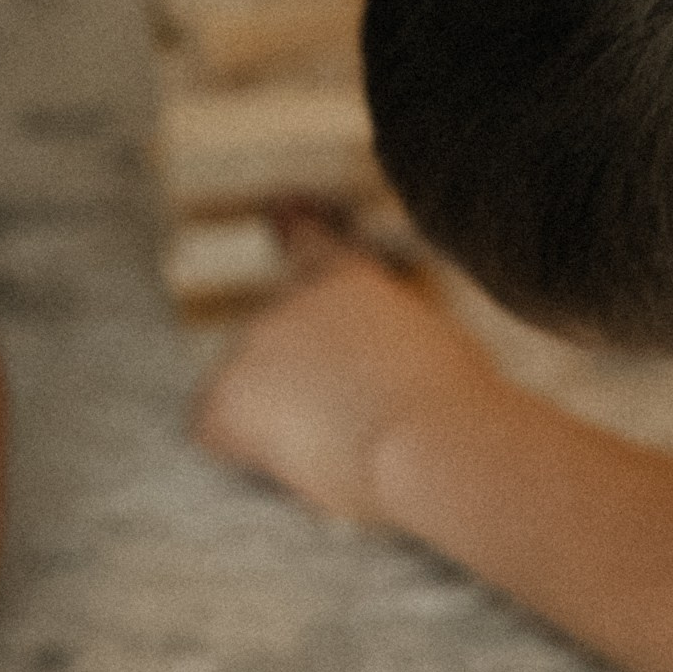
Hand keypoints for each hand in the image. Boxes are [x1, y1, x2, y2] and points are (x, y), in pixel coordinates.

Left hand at [192, 210, 495, 526]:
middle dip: (301, 380)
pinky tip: (295, 464)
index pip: (305, 238)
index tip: (280, 207)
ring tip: (340, 448)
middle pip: (274, 338)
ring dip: (279, 417)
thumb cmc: (458, 406)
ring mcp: (251, 341)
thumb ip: (391, 335)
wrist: (430, 439)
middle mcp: (288, 296)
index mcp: (349, 276)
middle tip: (353, 423)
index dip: (292, 225)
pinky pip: (215, 428)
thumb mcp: (436, 343)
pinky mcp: (223, 395)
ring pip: (248, 389)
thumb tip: (379, 364)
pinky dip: (243, 449)